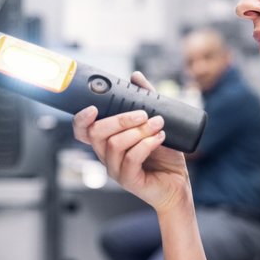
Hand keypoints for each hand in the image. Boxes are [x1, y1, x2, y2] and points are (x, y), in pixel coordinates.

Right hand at [72, 71, 191, 213]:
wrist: (178, 183)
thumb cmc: (165, 156)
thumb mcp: (155, 123)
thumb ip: (146, 100)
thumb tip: (135, 77)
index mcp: (107, 142)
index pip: (82, 131)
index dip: (81, 119)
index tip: (94, 107)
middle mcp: (106, 156)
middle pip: (97, 134)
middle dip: (120, 119)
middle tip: (143, 114)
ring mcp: (116, 169)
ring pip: (115, 144)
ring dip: (138, 131)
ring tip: (158, 124)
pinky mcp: (129, 180)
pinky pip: (131, 158)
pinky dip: (146, 144)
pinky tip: (160, 138)